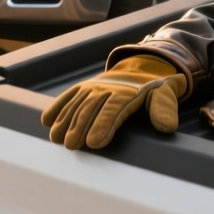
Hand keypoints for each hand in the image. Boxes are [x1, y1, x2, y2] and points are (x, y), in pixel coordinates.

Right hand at [40, 55, 187, 149]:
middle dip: (80, 127)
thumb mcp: (165, 96)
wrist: (144, 67)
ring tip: (56, 138)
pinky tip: (46, 120)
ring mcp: (93, 87)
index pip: (113, 110)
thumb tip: (167, 127)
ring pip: (76, 103)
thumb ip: (165, 110)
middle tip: (71, 145)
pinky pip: (68, 95)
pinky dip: (57, 106)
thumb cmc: (155, 89)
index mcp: (128, 93)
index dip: (103, 125)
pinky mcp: (84, 87)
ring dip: (65, 120)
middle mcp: (107, 89)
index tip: (94, 142)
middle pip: (91, 108)